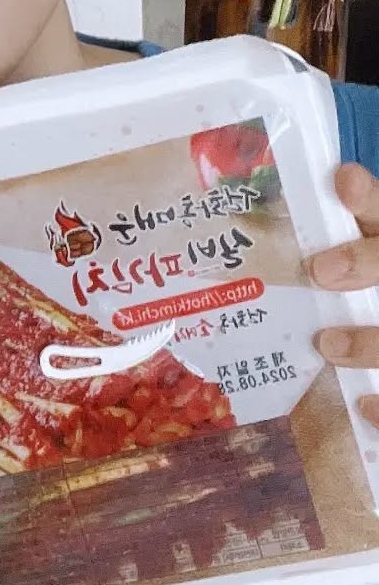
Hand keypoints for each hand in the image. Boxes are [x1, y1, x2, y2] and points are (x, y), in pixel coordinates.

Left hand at [312, 162, 378, 424]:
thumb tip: (220, 222)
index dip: (368, 197)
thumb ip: (293, 253)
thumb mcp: (320, 273)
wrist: (364, 380)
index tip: (341, 178)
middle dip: (366, 261)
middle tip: (320, 271)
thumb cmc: (330, 309)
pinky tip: (364, 406)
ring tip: (327, 344)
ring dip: (372, 341)